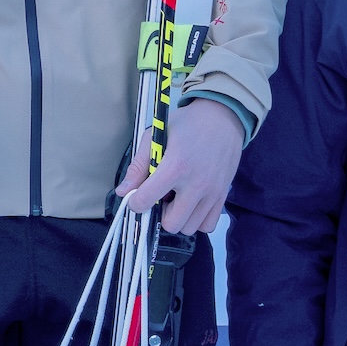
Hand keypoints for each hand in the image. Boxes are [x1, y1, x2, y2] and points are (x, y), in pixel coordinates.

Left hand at [116, 98, 244, 238]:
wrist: (223, 117)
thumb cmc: (187, 124)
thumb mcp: (156, 136)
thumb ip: (138, 165)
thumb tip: (123, 192)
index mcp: (175, 166)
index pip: (146, 200)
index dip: (135, 202)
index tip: (137, 196)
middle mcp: (196, 183)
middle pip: (171, 223)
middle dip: (160, 214)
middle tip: (161, 196)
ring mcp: (212, 192)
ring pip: (189, 228)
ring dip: (178, 218)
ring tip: (178, 198)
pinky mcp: (223, 195)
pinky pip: (208, 225)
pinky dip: (197, 220)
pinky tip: (192, 204)